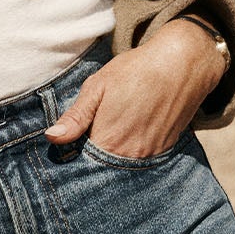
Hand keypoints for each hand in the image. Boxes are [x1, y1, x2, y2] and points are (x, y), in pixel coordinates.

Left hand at [44, 20, 225, 159]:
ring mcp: (150, 155)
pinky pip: (142, 160)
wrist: (182, 64)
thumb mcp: (98, 86)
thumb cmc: (136, 71)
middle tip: (91, 139)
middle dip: (93, 160)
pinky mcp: (165, 150)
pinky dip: (133, 153)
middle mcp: (130, 155)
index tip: (69, 147)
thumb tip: (52, 137)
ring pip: (123, 166)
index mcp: (108, 141)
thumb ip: (76, 117)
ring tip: (114, 133)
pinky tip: (131, 134)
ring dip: (114, 157)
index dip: (74, 156)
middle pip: (103, 169)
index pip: (82, 163)